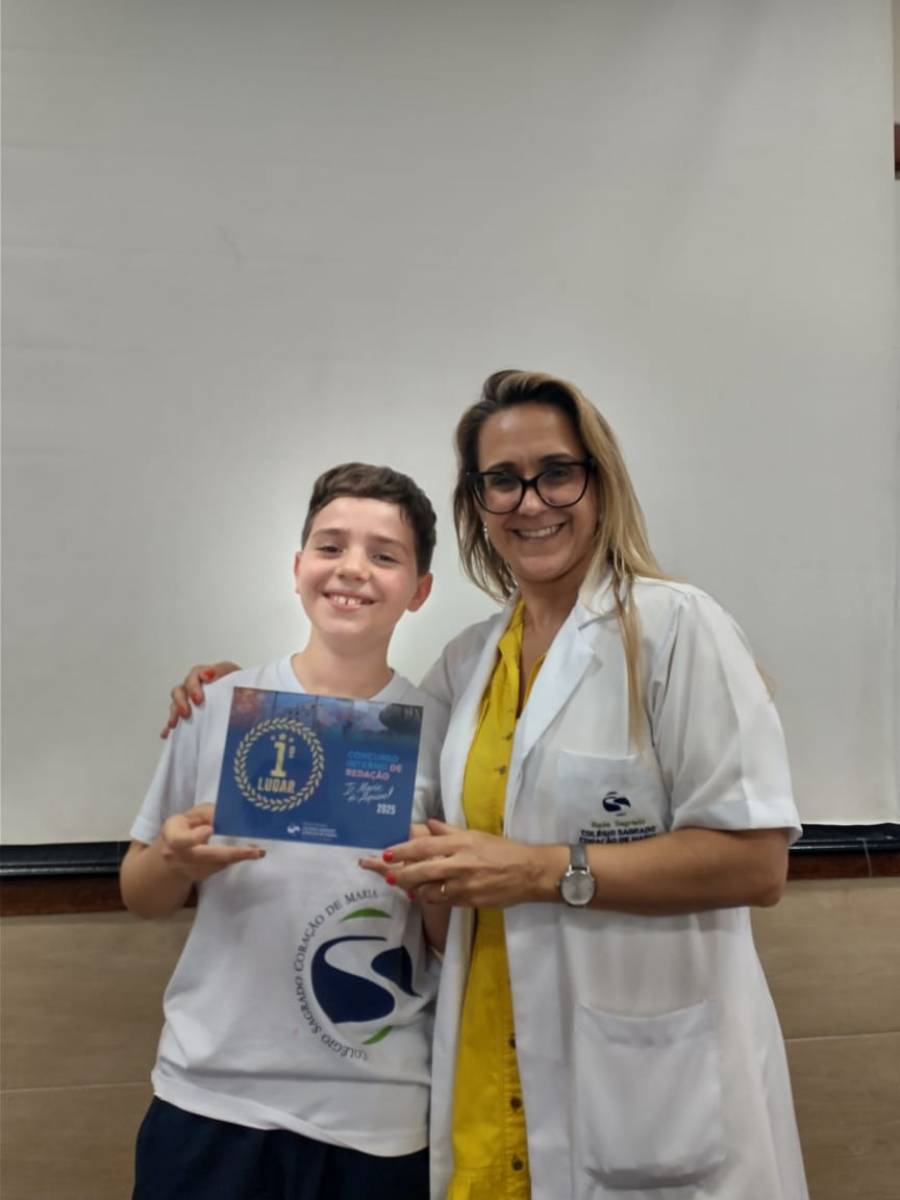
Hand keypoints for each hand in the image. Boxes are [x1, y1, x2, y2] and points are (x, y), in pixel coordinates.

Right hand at [159, 803, 263, 881]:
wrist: (172, 856)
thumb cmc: (185, 827)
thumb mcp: (192, 815)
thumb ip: (206, 813)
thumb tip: (224, 817)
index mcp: (172, 834)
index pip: (180, 840)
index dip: (194, 837)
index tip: (210, 830)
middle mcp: (177, 856)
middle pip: (204, 857)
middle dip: (231, 853)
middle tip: (254, 851)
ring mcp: (188, 870)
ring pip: (215, 864)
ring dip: (238, 857)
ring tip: (258, 852)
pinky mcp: (199, 876)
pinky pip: (218, 868)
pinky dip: (234, 860)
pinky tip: (249, 854)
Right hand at [160, 661, 240, 737]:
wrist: (253, 703)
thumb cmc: (248, 690)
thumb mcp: (242, 680)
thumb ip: (227, 675)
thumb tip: (210, 675)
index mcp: (212, 674)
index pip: (196, 673)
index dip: (194, 684)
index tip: (198, 698)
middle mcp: (198, 686)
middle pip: (181, 689)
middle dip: (182, 701)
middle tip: (186, 713)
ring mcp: (192, 700)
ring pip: (176, 703)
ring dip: (174, 713)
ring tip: (174, 724)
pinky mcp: (191, 715)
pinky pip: (177, 720)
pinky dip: (171, 727)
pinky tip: (167, 734)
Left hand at [360, 819, 554, 907]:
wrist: (529, 872)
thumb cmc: (503, 850)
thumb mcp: (476, 835)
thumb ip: (450, 831)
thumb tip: (428, 825)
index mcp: (462, 843)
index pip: (426, 845)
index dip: (405, 850)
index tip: (388, 852)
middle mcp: (461, 862)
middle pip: (424, 869)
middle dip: (402, 873)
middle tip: (386, 875)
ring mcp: (465, 884)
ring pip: (430, 889)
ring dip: (413, 888)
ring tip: (402, 886)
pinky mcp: (470, 900)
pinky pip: (443, 901)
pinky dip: (430, 898)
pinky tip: (422, 896)